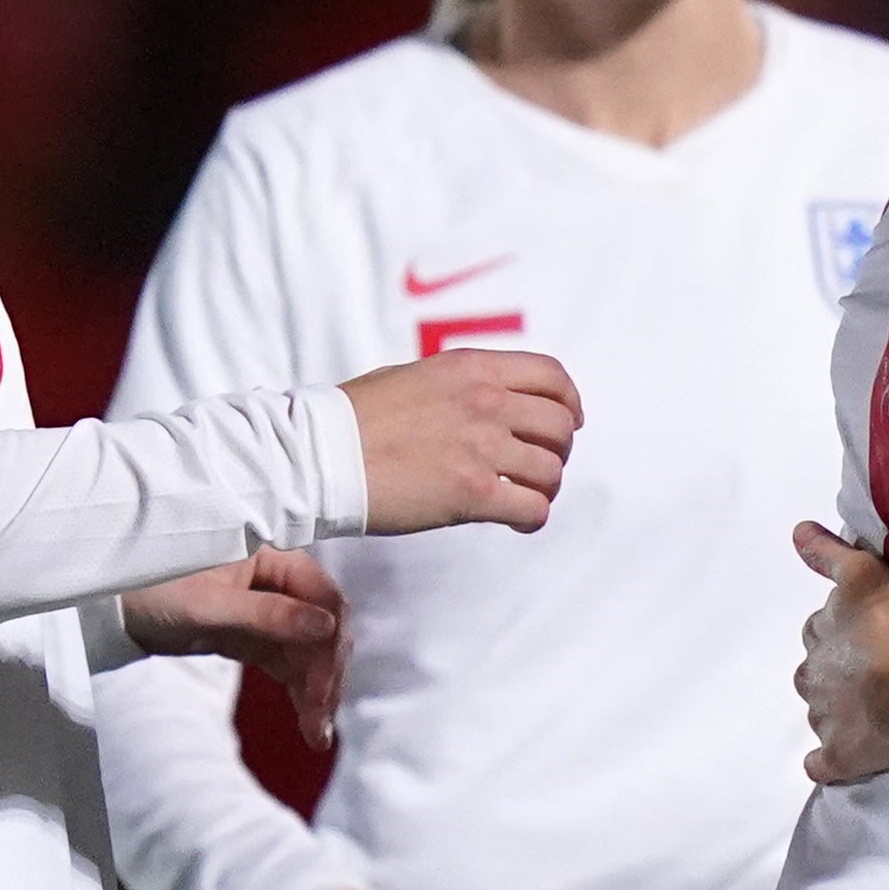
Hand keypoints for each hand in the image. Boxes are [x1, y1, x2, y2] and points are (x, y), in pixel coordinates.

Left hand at [119, 548, 354, 746]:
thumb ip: (268, 614)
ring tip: (316, 736)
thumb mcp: (207, 605)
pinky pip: (287, 663)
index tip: (322, 687)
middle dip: (325, 675)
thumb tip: (326, 627)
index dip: (329, 642)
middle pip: (323, 627)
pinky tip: (307, 722)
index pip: (323, 597)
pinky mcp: (252, 635)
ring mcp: (267, 609)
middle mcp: (277, 580)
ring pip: (308, 650)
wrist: (108, 604)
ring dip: (316, 690)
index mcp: (272, 556)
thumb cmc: (152, 588)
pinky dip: (298, 690)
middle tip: (320, 722)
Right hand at [342, 348, 581, 537]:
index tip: (568, 421)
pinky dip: (532, 517)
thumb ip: (461, 385)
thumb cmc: (355, 418)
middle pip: (559, 426)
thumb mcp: (415, 376)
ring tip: (523, 497)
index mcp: (472, 369)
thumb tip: (489, 400)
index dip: (569, 402)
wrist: (319, 455)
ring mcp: (481, 447)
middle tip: (539, 466)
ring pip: (551, 470)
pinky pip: (532, 507)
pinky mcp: (471, 493)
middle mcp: (486, 402)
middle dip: (557, 449)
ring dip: (543, 487)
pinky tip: (517, 520)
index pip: (551, 376)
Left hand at [789, 522, 888, 784]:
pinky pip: (822, 764)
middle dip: (833, 672)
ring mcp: (825, 719)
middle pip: (815, 673)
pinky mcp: (840, 755)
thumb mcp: (863, 571)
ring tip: (867, 711)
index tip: (860, 630)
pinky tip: (837, 758)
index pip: (819, 628)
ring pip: (820, 714)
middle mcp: (814, 677)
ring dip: (836, 712)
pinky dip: (826, 761)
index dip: (839, 629)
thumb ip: (828, 553)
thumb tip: (797, 530)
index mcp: (820, 635)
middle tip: (867, 670)